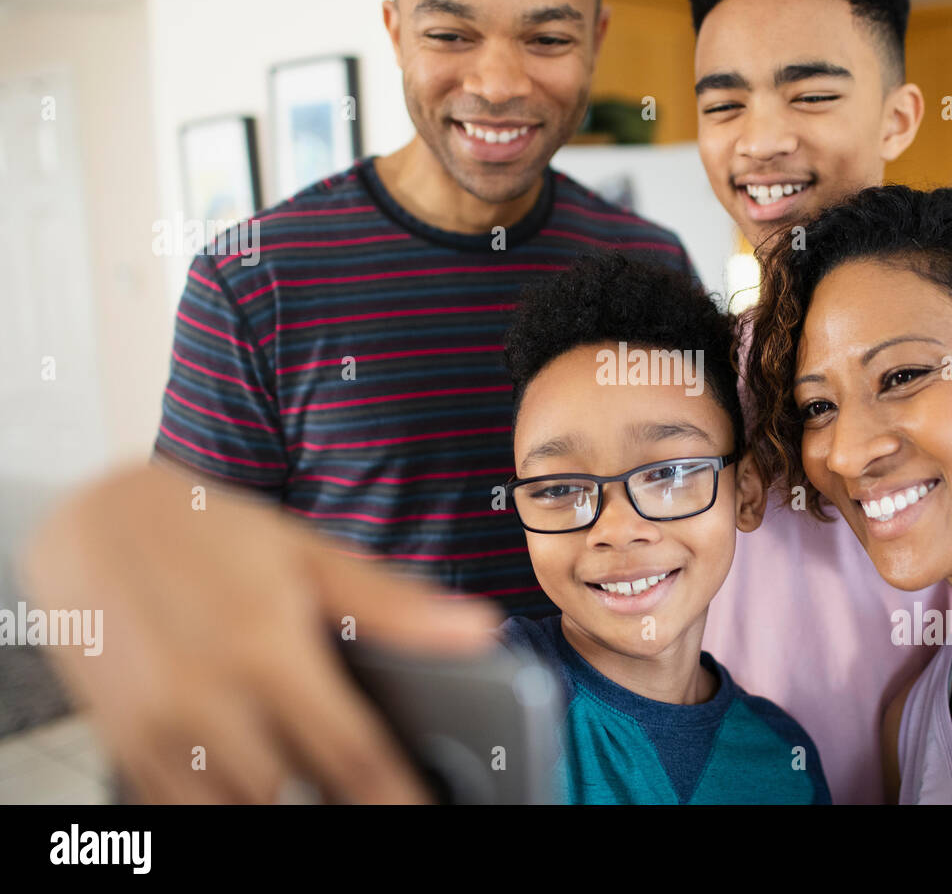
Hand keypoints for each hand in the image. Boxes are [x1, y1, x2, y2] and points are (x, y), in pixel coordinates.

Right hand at [19, 460, 501, 802]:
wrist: (94, 520)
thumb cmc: (211, 532)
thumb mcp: (309, 554)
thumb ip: (394, 604)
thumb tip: (478, 628)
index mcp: (267, 649)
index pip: (351, 755)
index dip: (395, 797)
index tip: (424, 810)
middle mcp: (206, 696)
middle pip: (293, 796)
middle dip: (337, 802)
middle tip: (366, 788)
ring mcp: (155, 727)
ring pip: (235, 811)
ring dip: (277, 803)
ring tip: (309, 779)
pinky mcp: (121, 742)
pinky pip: (175, 807)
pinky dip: (218, 803)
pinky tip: (249, 778)